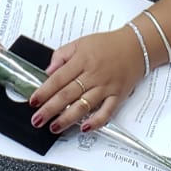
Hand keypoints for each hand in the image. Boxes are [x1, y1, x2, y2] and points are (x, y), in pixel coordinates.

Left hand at [29, 26, 145, 133]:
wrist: (137, 46)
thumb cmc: (108, 44)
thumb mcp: (81, 42)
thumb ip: (62, 55)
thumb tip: (48, 72)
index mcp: (82, 60)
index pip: (58, 78)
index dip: (44, 91)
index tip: (33, 101)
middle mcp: (93, 74)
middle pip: (67, 94)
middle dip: (50, 109)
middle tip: (37, 120)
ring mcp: (106, 86)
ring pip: (84, 105)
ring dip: (68, 118)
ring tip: (54, 127)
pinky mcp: (118, 96)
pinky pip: (107, 112)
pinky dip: (96, 121)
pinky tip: (84, 128)